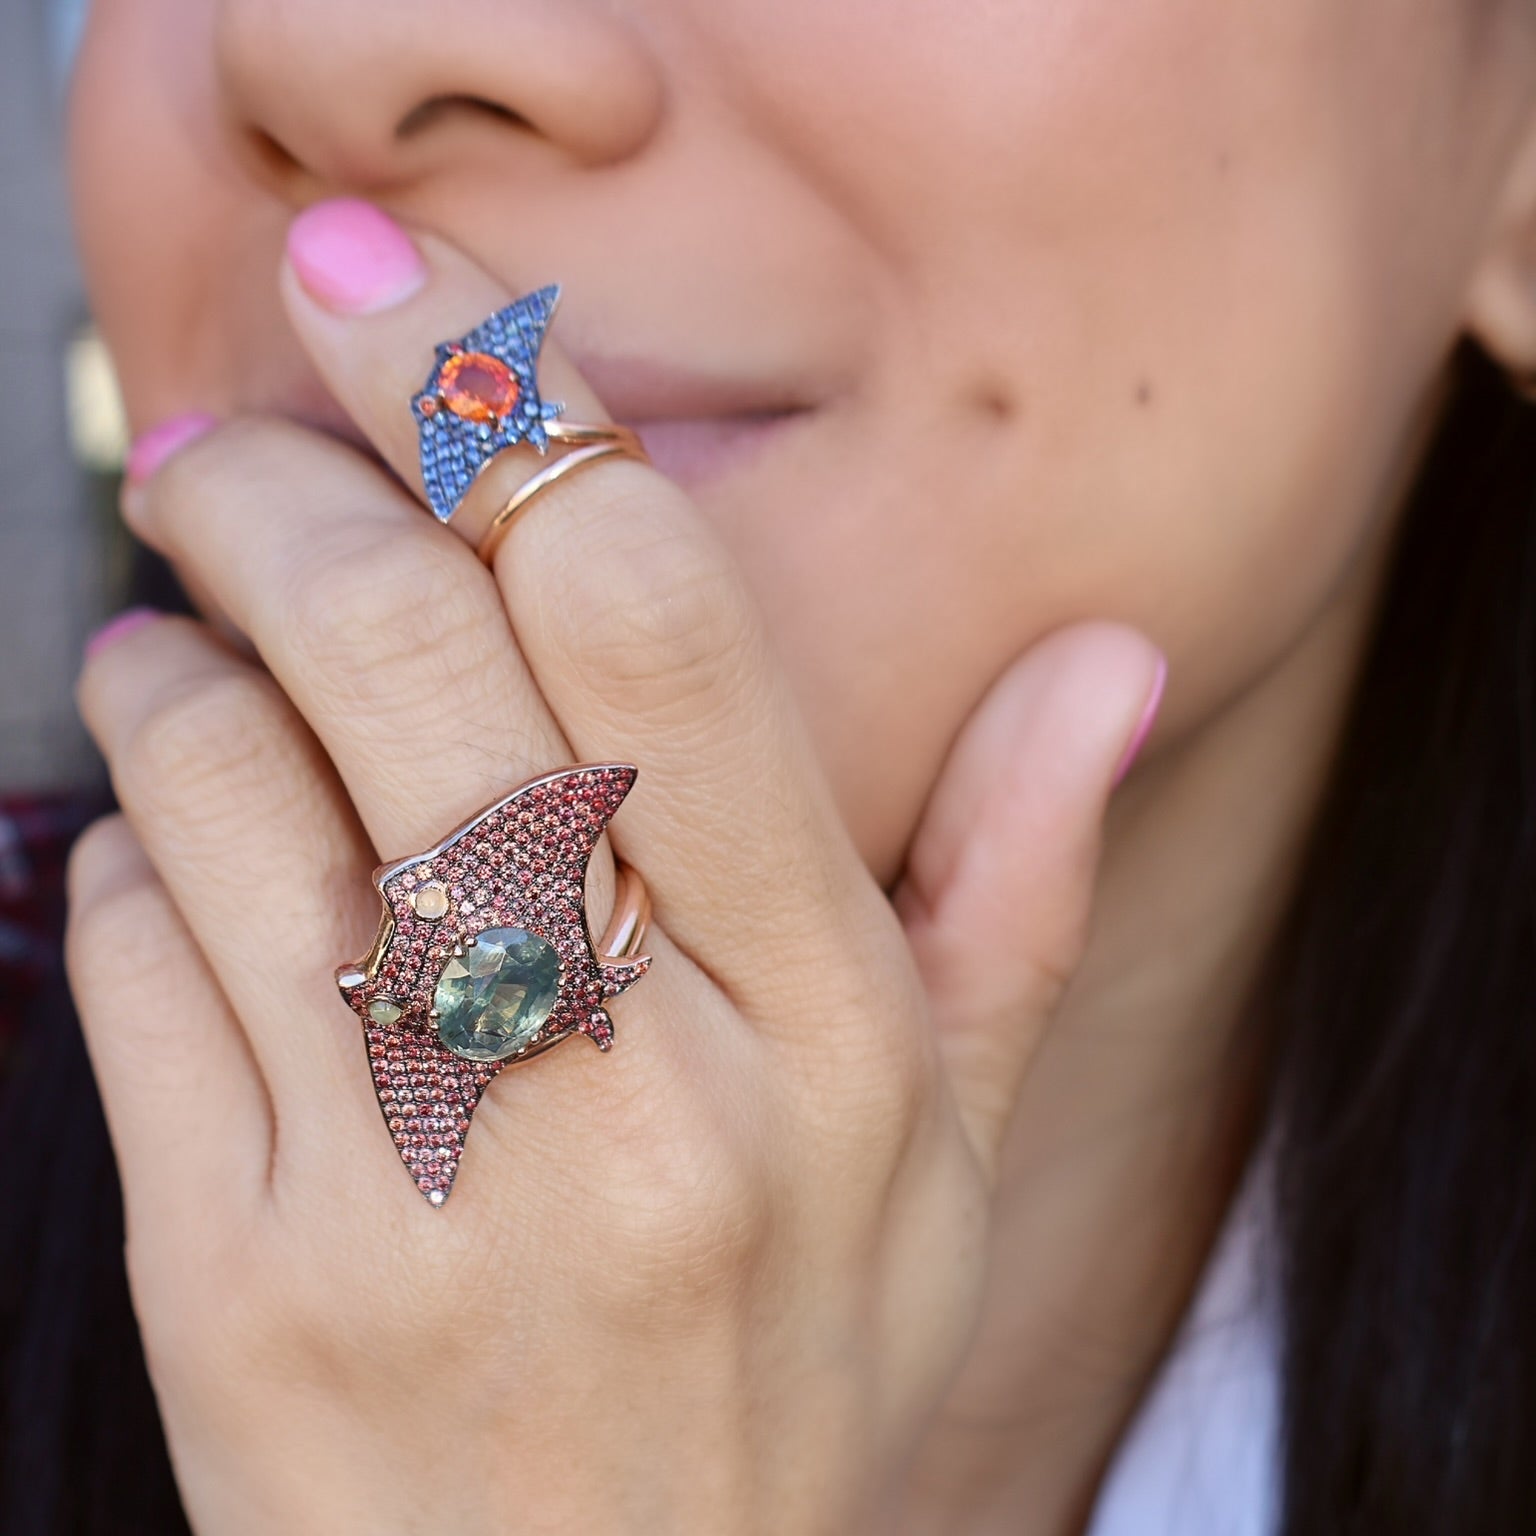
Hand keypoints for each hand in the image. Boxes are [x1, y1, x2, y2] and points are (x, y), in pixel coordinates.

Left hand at [67, 208, 1162, 1534]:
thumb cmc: (789, 1367)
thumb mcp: (952, 1149)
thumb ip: (1019, 888)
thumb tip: (1106, 663)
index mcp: (832, 1026)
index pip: (671, 623)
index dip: (522, 418)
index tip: (409, 305)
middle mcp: (639, 1088)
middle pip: (415, 658)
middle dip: (287, 492)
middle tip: (229, 441)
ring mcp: (427, 1194)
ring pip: (230, 794)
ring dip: (174, 665)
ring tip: (178, 636)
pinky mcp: (240, 1286)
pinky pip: (131, 968)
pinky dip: (123, 854)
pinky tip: (170, 855)